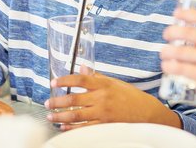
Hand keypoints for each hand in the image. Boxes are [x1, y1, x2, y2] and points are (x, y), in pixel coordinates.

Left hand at [45, 72, 180, 130]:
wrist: (148, 113)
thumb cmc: (131, 97)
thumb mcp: (114, 83)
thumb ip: (96, 77)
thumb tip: (82, 67)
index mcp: (104, 84)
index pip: (80, 79)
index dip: (64, 80)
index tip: (54, 82)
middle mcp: (102, 97)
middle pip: (73, 99)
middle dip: (57, 101)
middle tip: (48, 102)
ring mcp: (103, 113)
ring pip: (75, 115)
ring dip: (60, 116)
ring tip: (51, 116)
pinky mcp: (105, 125)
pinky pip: (84, 127)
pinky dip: (72, 127)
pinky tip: (64, 126)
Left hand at [161, 9, 195, 96]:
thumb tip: (185, 22)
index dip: (185, 13)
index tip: (176, 13)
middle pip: (187, 32)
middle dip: (171, 32)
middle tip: (166, 34)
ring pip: (180, 52)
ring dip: (166, 51)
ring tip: (164, 52)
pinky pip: (180, 68)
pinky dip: (169, 66)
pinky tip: (166, 65)